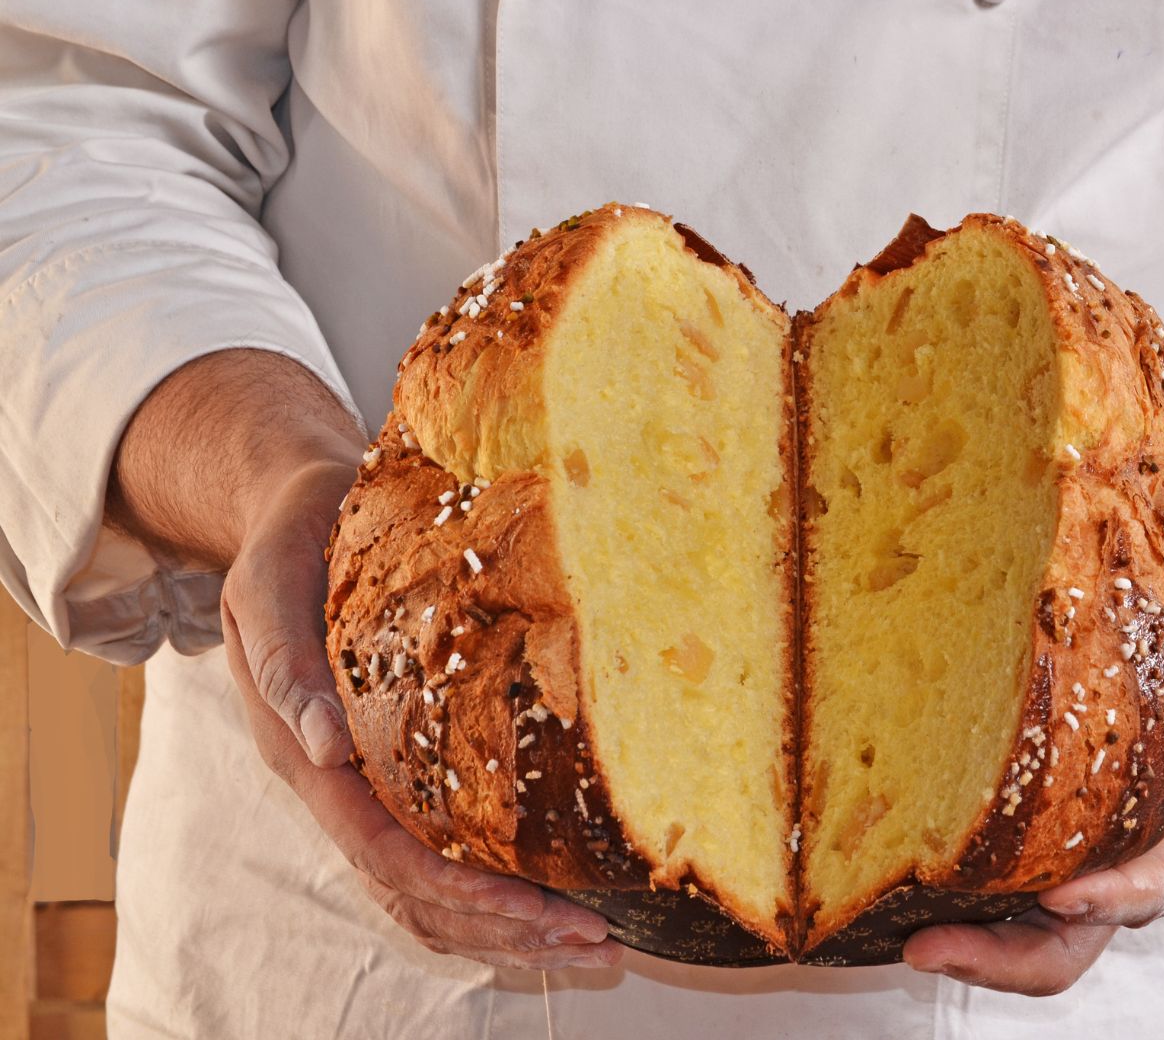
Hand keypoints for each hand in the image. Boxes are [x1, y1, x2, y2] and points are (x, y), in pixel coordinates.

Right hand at [114, 351, 619, 970]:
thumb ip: (285, 664)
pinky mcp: (397, 770)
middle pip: (420, 894)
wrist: (288, 517)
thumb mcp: (268, 588)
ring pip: (434, 891)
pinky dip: (500, 887)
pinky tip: (559, 895)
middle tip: (596, 944)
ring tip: (594, 945)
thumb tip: (325, 745)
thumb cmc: (286, 546)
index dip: (463, 889)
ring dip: (511, 927)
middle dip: (507, 929)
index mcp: (306, 757)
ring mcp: (369, 787)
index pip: (387, 853)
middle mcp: (340, 789)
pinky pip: (444, 852)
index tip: (539, 909)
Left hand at [902, 475, 1163, 995]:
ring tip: (902, 934)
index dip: (1110, 901)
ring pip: (1017, 926)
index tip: (1062, 898)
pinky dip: (946, 887)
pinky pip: (987, 873)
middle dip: (1000, 957)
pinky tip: (896, 876)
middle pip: (1067, 943)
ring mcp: (1073, 856)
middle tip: (928, 947)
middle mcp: (1126, 865)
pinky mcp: (1028, 830)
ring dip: (961, 938)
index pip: (1149, 891)